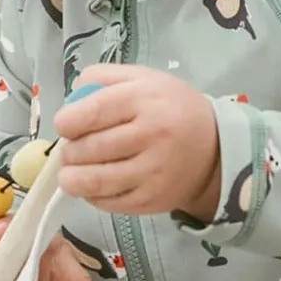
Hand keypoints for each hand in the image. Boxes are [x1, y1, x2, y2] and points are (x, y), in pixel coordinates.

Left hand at [53, 64, 220, 219]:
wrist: (215, 148)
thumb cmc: (171, 108)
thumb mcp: (143, 78)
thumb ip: (103, 77)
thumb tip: (71, 96)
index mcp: (145, 99)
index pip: (92, 112)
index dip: (68, 122)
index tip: (65, 125)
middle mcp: (151, 136)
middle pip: (89, 149)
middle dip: (69, 151)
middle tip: (72, 150)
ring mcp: (153, 172)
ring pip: (95, 181)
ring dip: (73, 179)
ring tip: (72, 172)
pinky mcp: (152, 200)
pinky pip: (109, 202)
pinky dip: (92, 196)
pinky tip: (95, 185)